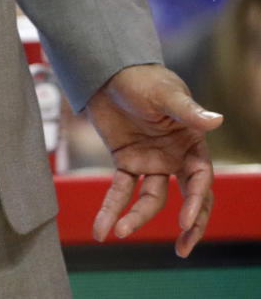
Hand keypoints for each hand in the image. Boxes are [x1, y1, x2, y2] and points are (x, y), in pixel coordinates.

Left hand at [87, 64, 221, 257]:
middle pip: (188, 197)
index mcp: (191, 143)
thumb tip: (217, 120)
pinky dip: (111, 209)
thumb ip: (187, 110)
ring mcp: (151, 162)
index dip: (196, 200)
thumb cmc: (144, 78)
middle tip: (183, 248)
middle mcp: (174, 157)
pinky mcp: (127, 162)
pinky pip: (120, 190)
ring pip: (151, 199)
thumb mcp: (165, 94)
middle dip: (190, 224)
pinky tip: (101, 229)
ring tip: (120, 231)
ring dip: (137, 218)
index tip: (186, 219)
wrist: (109, 71)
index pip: (200, 179)